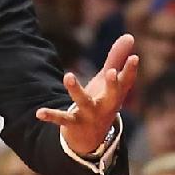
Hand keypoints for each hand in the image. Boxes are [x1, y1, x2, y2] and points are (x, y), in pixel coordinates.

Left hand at [36, 33, 137, 158]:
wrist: (91, 138)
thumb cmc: (102, 102)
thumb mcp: (109, 81)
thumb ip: (116, 58)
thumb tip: (129, 36)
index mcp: (116, 95)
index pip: (126, 82)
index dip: (130, 70)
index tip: (134, 57)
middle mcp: (106, 106)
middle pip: (112, 95)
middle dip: (113, 85)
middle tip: (112, 72)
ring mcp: (90, 115)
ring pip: (84, 102)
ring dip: (75, 90)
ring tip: (68, 76)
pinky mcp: (74, 123)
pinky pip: (62, 119)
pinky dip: (51, 116)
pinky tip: (39, 112)